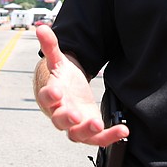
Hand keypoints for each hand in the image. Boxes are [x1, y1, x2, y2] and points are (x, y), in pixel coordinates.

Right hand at [35, 24, 128, 146]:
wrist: (65, 96)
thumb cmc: (61, 79)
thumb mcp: (58, 61)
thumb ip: (52, 46)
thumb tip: (43, 28)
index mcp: (51, 96)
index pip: (47, 97)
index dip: (51, 95)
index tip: (57, 91)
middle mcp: (59, 113)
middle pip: (59, 120)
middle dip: (67, 118)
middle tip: (76, 116)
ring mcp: (73, 125)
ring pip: (76, 134)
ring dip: (87, 131)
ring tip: (99, 125)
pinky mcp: (88, 131)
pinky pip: (96, 138)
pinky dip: (109, 137)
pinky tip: (123, 130)